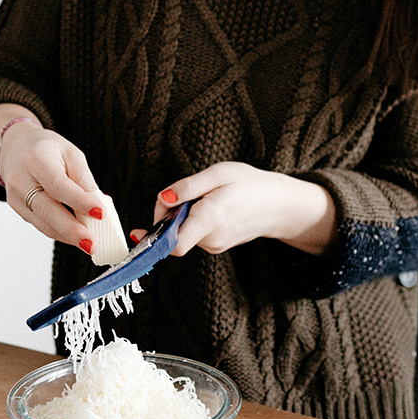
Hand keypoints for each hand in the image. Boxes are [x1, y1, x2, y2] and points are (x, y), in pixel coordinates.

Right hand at [0, 105, 105, 253]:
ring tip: (90, 244)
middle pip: (46, 209)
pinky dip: (60, 233)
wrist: (16, 149)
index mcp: (36, 159)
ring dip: (67, 236)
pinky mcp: (17, 209)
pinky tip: (75, 237)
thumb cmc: (47, 149)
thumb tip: (97, 203)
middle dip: (71, 229)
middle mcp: (21, 179)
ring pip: (43, 223)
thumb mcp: (70, 153)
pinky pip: (41, 225)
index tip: (100, 213)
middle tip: (92, 243)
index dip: (79, 201)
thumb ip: (82, 177)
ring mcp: (15, 197)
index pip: (57, 184)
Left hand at [134, 162, 336, 256]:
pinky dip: (191, 220)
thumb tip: (162, 198)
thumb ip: (188, 187)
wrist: (279, 205)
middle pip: (172, 233)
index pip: (174, 244)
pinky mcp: (216, 246)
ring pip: (182, 233)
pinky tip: (208, 206)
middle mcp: (210, 239)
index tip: (137, 232)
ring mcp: (214, 246)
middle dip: (167, 214)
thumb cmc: (250, 184)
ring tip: (202, 197)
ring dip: (180, 216)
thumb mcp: (219, 173)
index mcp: (210, 219)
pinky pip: (193, 234)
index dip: (153, 238)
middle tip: (180, 193)